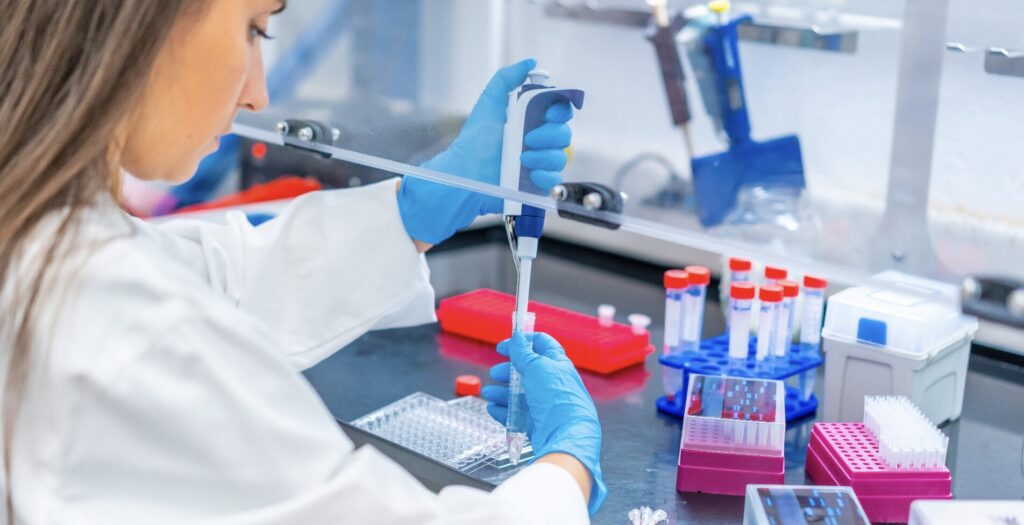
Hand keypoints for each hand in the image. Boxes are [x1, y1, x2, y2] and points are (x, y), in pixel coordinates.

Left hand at [396, 59, 574, 244]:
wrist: (466, 172)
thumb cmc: (474, 139)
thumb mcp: (490, 102)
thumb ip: (507, 78)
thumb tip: (530, 62)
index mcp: (530, 120)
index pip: (560, 111)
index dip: (560, 111)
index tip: (549, 113)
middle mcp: (537, 141)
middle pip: (564, 134)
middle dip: (550, 135)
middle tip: (528, 138)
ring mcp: (538, 163)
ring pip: (560, 157)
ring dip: (544, 156)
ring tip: (521, 158)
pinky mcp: (536, 184)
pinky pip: (554, 180)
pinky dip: (545, 177)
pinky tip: (530, 174)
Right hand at [482, 332, 606, 514]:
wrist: (564, 435)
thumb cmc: (556, 398)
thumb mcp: (537, 368)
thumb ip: (523, 352)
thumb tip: (517, 337)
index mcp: (557, 365)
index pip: (541, 344)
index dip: (521, 342)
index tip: (503, 346)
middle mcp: (552, 383)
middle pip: (526, 371)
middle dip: (507, 371)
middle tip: (495, 373)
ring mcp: (544, 403)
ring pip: (518, 394)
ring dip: (501, 392)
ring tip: (488, 393)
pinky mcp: (537, 422)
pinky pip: (516, 414)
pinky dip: (503, 410)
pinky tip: (493, 409)